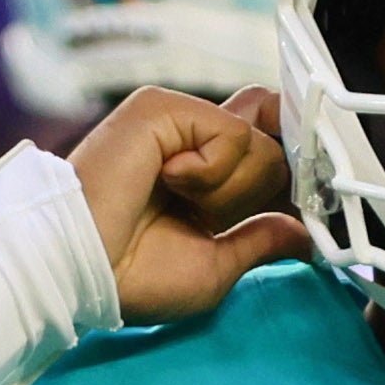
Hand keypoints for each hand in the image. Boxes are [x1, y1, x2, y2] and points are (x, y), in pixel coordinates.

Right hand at [71, 87, 303, 327]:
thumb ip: (259, 242)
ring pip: (257, 140)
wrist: (82, 268)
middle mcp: (190, 144)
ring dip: (231, 188)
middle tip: (216, 216)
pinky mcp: (163, 108)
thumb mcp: (214, 268)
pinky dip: (212, 171)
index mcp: (200, 178)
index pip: (264, 150)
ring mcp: (177, 121)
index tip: (301, 204)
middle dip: (259, 190)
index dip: (288, 174)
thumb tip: (302, 237)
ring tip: (179, 201)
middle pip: (271, 143)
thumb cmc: (129, 276)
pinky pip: (230, 132)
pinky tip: (170, 181)